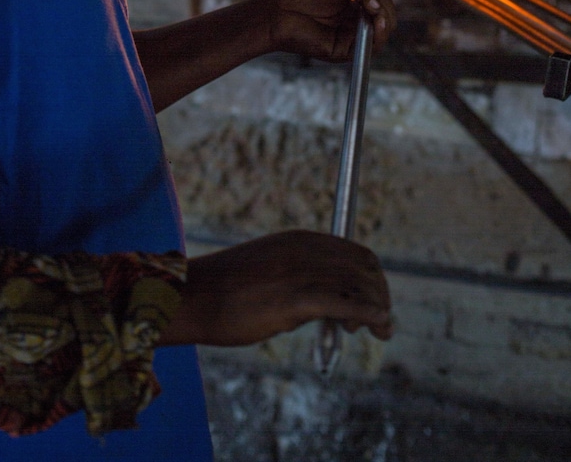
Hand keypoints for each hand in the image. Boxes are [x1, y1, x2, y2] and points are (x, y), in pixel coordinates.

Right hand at [159, 230, 391, 346]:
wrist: (190, 298)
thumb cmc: (223, 293)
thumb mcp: (267, 273)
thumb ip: (297, 280)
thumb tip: (328, 307)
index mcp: (297, 239)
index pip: (354, 251)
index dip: (371, 278)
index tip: (372, 303)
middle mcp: (304, 249)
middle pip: (364, 266)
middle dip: (379, 293)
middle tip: (379, 323)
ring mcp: (300, 270)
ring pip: (359, 285)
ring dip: (378, 308)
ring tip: (376, 331)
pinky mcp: (295, 297)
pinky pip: (346, 302)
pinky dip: (370, 313)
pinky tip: (379, 325)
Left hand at [262, 0, 395, 61]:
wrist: (274, 11)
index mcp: (349, 7)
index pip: (379, 4)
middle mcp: (351, 23)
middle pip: (384, 19)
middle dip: (384, 3)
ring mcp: (348, 38)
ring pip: (382, 33)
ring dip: (383, 15)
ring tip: (368, 2)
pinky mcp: (342, 51)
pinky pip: (370, 47)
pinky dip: (378, 32)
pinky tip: (372, 18)